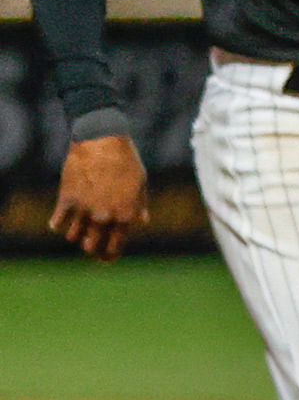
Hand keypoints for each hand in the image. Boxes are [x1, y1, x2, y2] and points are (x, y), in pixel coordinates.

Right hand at [51, 132, 145, 258]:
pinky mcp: (67, 199)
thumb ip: (139, 205)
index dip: (110, 255)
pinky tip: (57, 223)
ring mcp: (84, 209)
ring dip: (76, 237)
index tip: (107, 258)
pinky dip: (57, 224)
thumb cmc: (126, 160)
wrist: (101, 141)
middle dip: (92, 252)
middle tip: (91, 251)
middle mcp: (105, 217)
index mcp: (126, 215)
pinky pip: (57, 222)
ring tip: (77, 234)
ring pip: (74, 237)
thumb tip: (141, 222)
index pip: (116, 246)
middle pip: (92, 247)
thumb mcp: (140, 183)